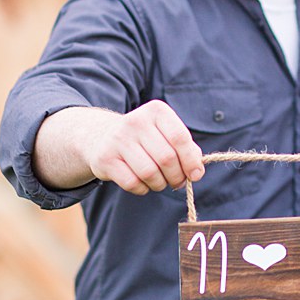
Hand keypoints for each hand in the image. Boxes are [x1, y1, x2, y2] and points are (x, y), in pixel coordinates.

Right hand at [83, 100, 205, 194]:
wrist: (104, 137)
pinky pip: (132, 183)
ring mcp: (118, 139)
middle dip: (177, 177)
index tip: (195, 175)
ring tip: (159, 182)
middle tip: (177, 182)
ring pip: (149, 173)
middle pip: (166, 158)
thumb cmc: (146, 139)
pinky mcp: (106, 158)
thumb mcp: (166, 134)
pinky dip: (142, 189)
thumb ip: (186, 149)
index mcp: (156, 111)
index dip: (191, 161)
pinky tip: (142, 183)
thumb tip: (196, 171)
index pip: (179, 138)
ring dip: (159, 184)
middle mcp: (135, 121)